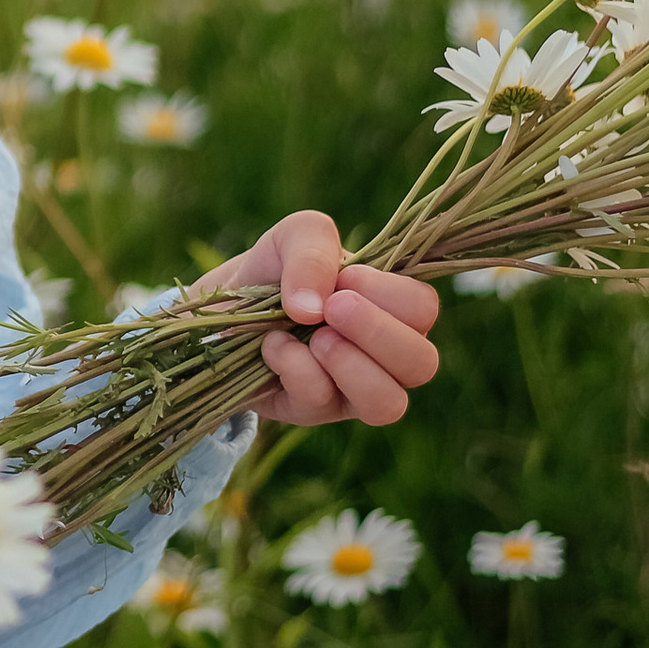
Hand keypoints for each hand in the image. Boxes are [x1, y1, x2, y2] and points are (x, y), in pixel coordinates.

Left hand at [206, 210, 440, 430]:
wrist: (223, 305)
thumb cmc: (274, 270)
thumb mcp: (291, 237)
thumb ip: (313, 249)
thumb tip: (313, 307)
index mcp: (393, 307)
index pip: (424, 309)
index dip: (390, 294)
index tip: (346, 277)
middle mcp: (385, 354)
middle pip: (422, 363)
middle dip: (377, 333)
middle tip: (333, 309)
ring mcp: (353, 389)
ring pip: (389, 403)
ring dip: (351, 365)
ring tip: (315, 338)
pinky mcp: (314, 409)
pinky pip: (321, 400)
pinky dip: (295, 367)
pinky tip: (273, 346)